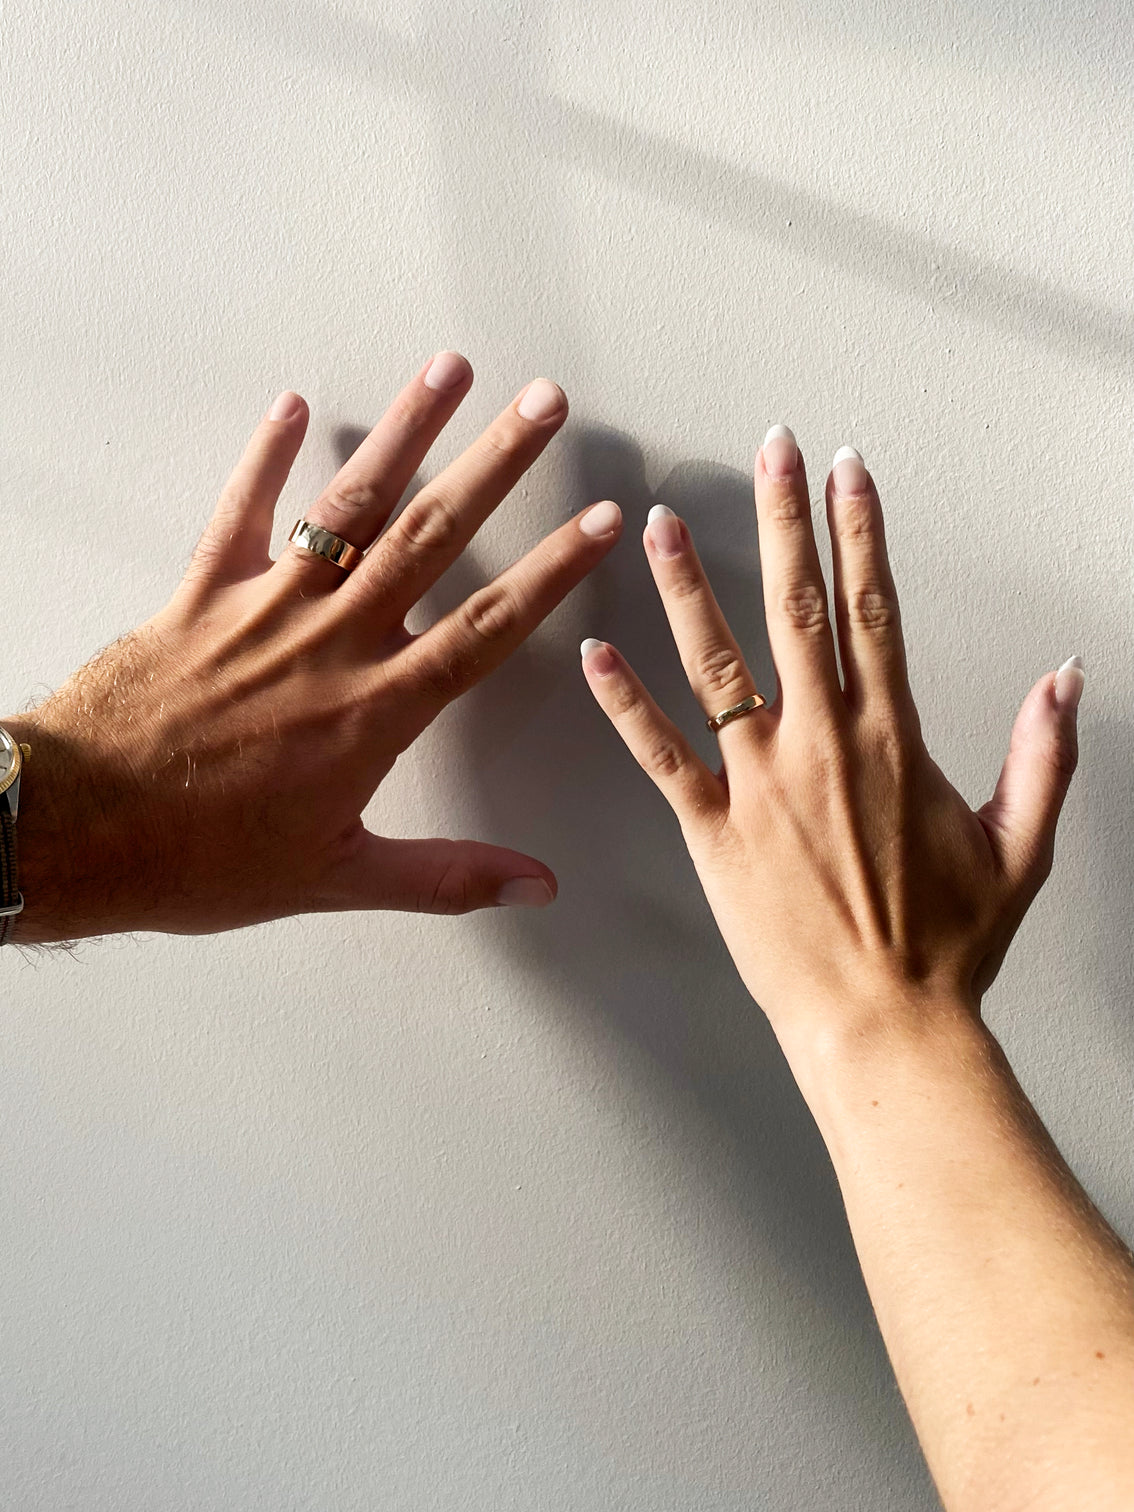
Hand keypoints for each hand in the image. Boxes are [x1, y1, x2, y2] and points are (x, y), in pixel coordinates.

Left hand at [9, 354, 622, 941]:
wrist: (76, 830)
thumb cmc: (200, 859)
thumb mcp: (336, 879)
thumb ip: (444, 877)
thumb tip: (535, 886)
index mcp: (375, 710)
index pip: (488, 624)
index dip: (553, 570)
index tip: (601, 520)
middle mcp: (332, 641)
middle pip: (432, 535)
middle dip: (497, 463)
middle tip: (544, 402)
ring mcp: (265, 607)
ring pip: (350, 504)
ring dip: (405, 430)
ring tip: (449, 370)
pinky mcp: (200, 593)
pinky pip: (239, 510)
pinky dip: (265, 455)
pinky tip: (294, 405)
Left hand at [581, 427, 1082, 1044]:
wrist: (885, 1023)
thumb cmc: (949, 946)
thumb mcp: (1022, 846)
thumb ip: (1045, 753)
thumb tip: (1066, 678)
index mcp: (893, 739)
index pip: (873, 608)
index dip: (860, 532)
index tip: (847, 472)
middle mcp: (822, 744)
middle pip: (797, 608)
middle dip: (784, 520)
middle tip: (768, 451)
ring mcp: (760, 784)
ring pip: (717, 664)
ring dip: (688, 587)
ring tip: (661, 522)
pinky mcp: (712, 831)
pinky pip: (660, 754)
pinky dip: (624, 702)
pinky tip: (596, 651)